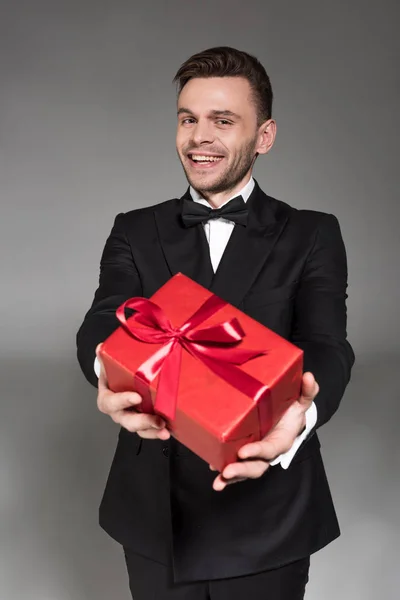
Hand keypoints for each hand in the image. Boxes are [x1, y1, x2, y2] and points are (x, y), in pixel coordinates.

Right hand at [95, 344, 169, 440]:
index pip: (111, 402)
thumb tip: (100, 347)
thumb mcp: (108, 365)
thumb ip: (105, 357)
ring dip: (153, 431)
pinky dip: (159, 431)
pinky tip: (171, 430)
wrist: (117, 383)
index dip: (123, 401)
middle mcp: (118, 412)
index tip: (137, 397)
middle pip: (128, 421)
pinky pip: (149, 430)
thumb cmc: (114, 374)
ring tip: (165, 431)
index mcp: (107, 399)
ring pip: (140, 430)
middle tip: (158, 420)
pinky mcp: (143, 422)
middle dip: (143, 422)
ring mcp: (131, 419)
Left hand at [211, 372, 318, 490]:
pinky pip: (236, 465)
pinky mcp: (245, 453)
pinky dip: (225, 471)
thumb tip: (309, 376)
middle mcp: (268, 452)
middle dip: (242, 471)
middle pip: (256, 466)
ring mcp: (256, 455)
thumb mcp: (302, 400)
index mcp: (282, 440)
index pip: (270, 449)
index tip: (244, 452)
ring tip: (218, 482)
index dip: (258, 451)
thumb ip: (307, 390)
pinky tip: (213, 469)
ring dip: (231, 477)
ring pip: (245, 470)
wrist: (288, 417)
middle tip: (227, 472)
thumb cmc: (292, 410)